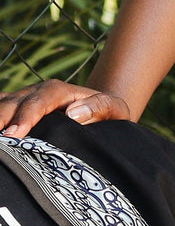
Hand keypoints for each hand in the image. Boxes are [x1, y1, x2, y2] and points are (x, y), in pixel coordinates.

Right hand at [0, 80, 131, 137]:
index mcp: (58, 91)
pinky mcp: (13, 111)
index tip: (15, 135)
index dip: (25, 117)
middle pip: (12, 103)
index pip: (38, 102)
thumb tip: (73, 113)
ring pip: (1, 106)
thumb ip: (99, 107)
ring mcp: (21, 100)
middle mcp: (35, 93)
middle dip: (1, 120)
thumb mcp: (113, 108)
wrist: (98, 108)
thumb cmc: (106, 112)